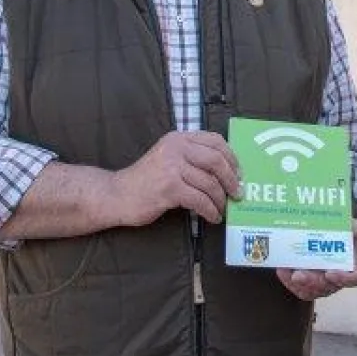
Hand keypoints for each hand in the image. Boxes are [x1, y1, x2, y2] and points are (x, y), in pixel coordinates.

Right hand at [111, 131, 240, 226]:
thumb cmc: (147, 179)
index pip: (215, 141)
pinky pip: (200, 200)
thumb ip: (192, 157)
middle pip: (216, 161)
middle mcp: (176, 149)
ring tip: (222, 209)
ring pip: (209, 183)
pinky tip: (213, 217)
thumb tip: (228, 171)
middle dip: (231, 179)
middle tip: (237, 193)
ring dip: (220, 199)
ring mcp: (172, 168)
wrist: (117, 195)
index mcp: (179, 139)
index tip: (239, 172)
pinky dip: (210, 210)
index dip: (231, 157)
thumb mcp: (169, 158)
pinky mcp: (169, 189)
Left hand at [278, 220, 356, 301]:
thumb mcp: (348, 223)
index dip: (344, 279)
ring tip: (288, 273)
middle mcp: (340, 277)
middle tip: (299, 275)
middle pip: (329, 287)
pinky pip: (300, 289)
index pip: (356, 277)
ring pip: (313, 291)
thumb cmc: (339, 229)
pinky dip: (289, 281)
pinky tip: (282, 270)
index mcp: (355, 263)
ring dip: (300, 284)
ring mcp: (324, 282)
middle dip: (313, 282)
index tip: (330, 273)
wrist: (324, 229)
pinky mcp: (309, 284)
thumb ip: (354, 226)